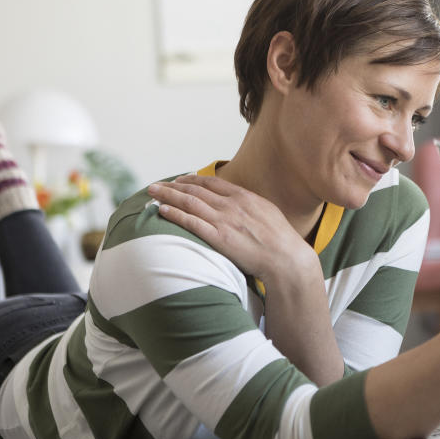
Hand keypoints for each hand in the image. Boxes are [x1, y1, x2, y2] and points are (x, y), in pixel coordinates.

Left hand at [148, 175, 316, 280]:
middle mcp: (232, 205)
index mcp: (245, 197)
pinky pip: (192, 223)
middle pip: (196, 190)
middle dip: (173, 186)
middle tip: (157, 185)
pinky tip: (162, 210)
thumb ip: (250, 206)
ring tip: (152, 193)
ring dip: (168, 196)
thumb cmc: (281, 240)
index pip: (212, 183)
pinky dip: (175, 215)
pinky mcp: (219, 238)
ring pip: (189, 203)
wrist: (287, 258)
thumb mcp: (268, 213)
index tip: (180, 180)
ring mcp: (225, 221)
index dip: (193, 180)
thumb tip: (241, 204)